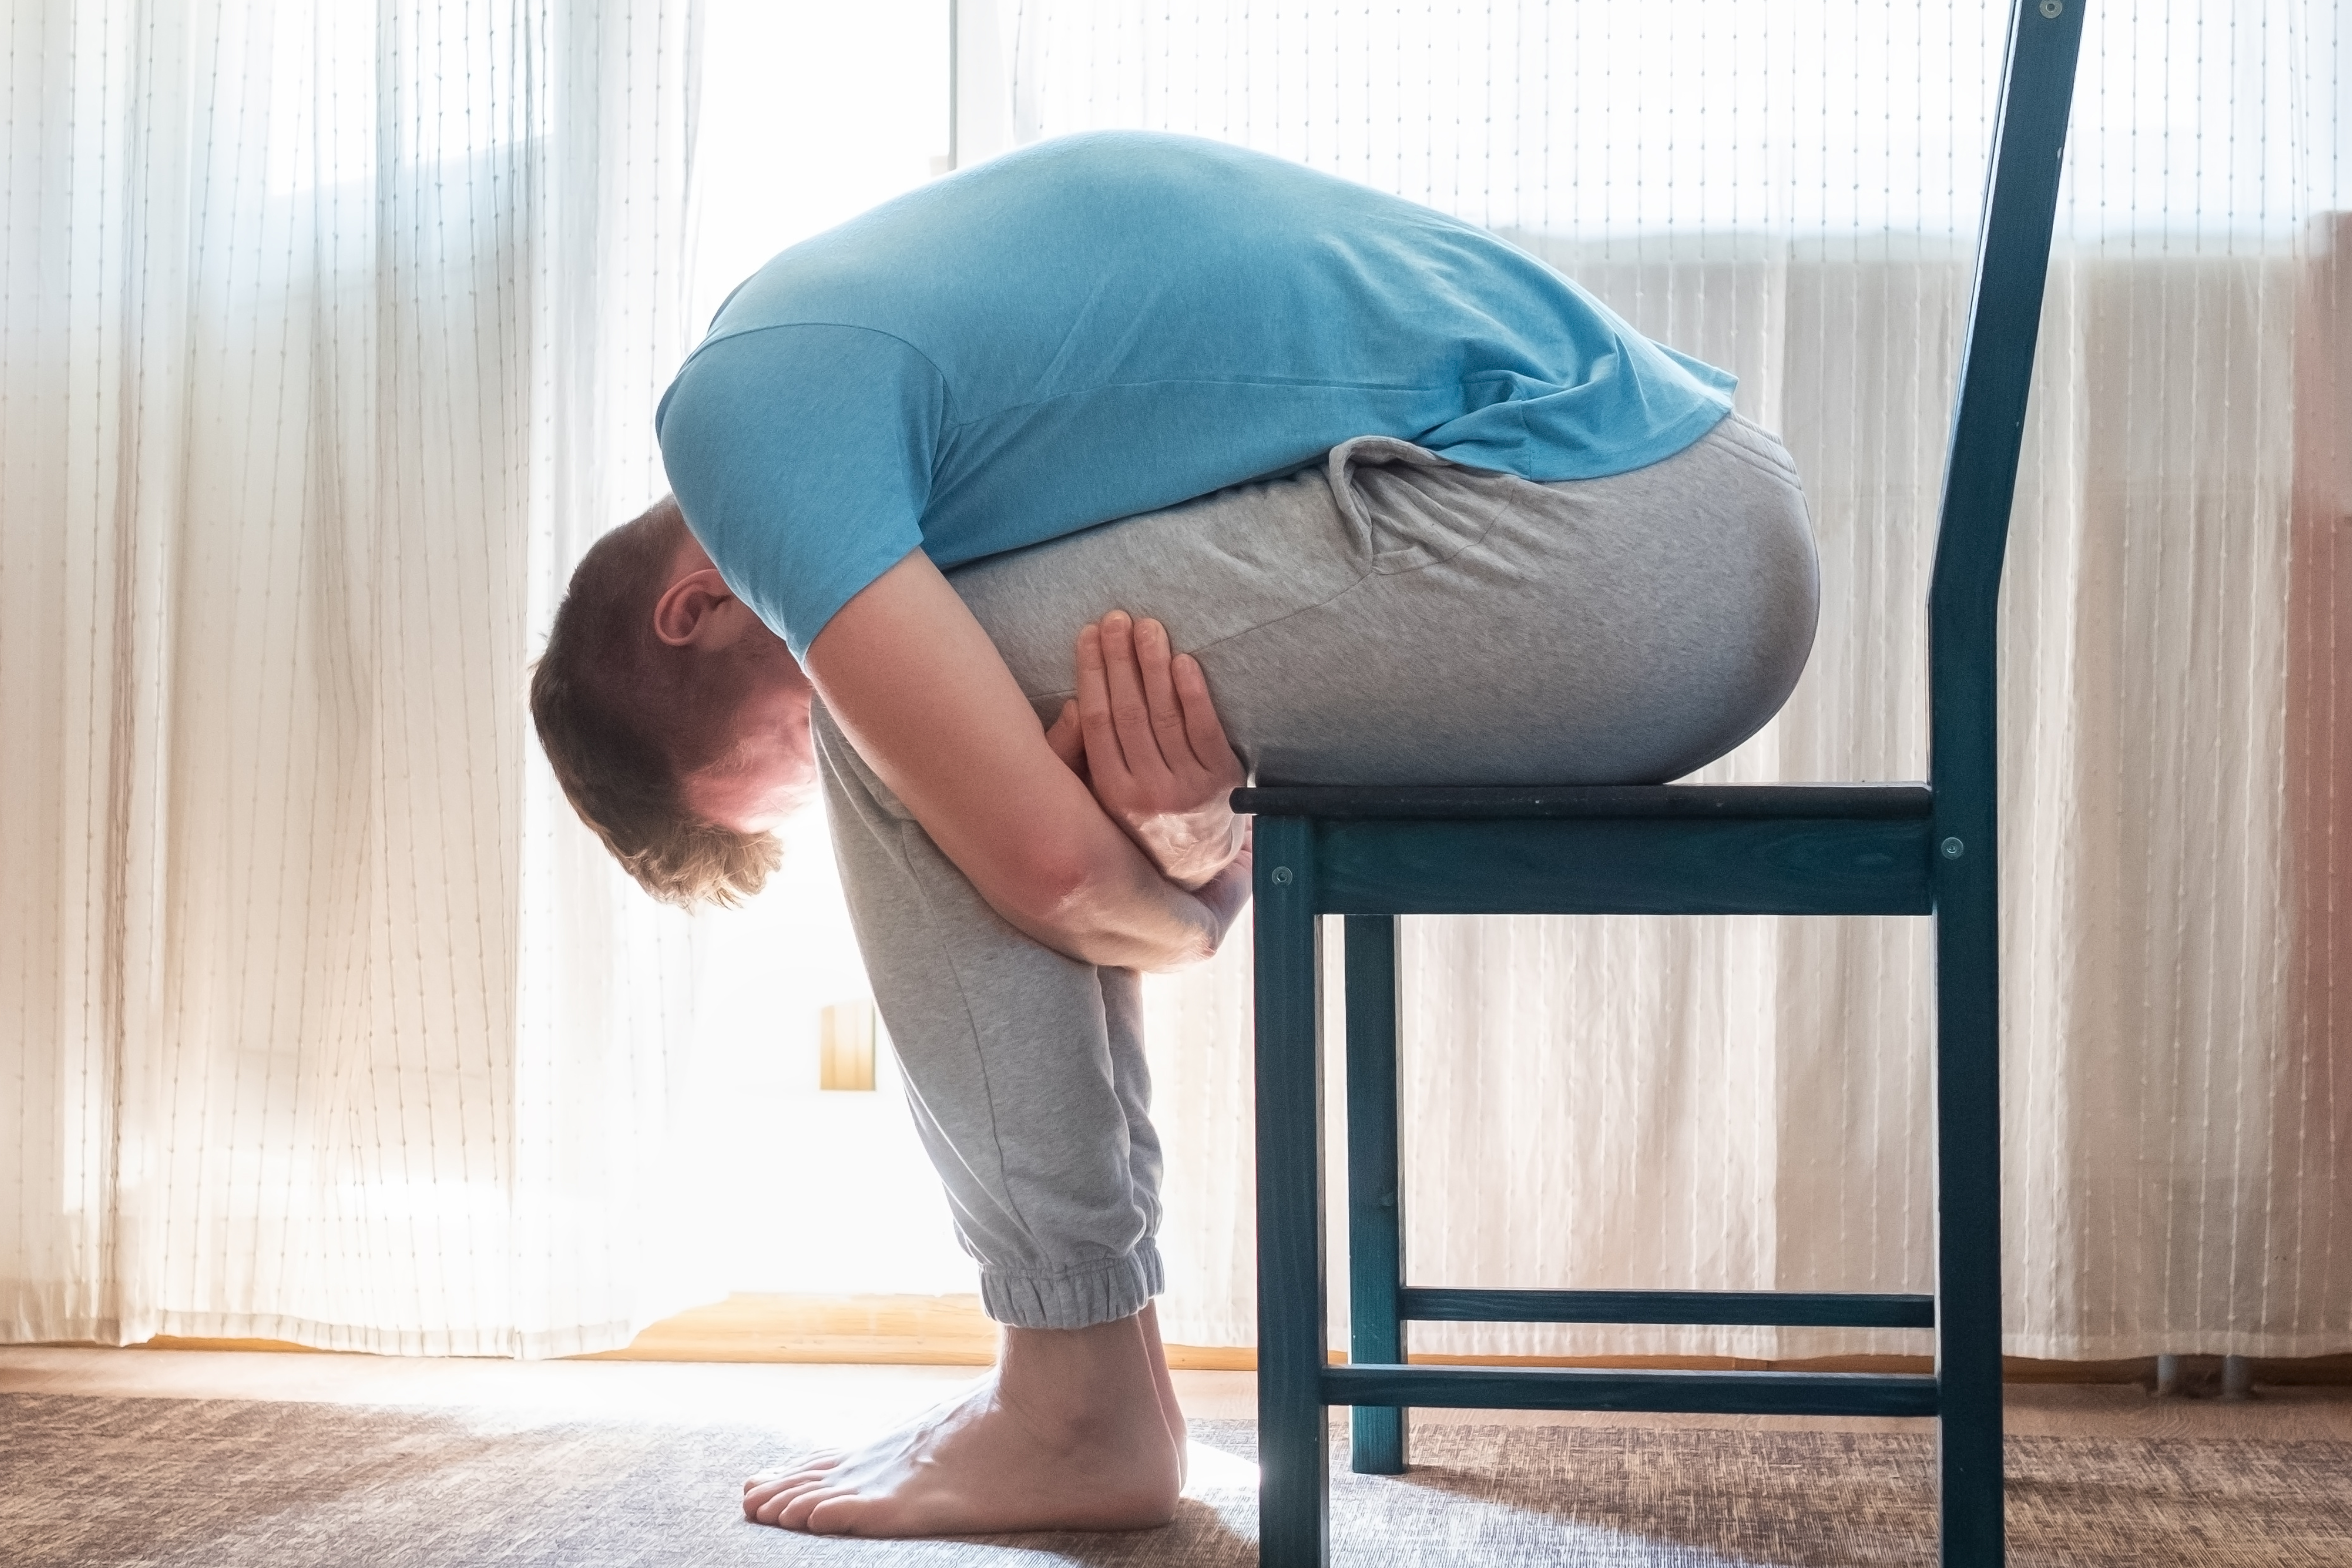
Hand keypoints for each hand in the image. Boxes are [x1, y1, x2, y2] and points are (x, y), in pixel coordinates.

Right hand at [1069, 610, 1246, 889]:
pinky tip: (1183, 662)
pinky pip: (1206, 730)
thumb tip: (1073, 705)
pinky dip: (1194, 694)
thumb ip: (1076, 759)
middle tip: (1116, 619)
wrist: (1194, 870)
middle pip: (1130, 711)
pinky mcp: (1223, 783)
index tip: (1089, 635)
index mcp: (1112, 794)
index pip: (1098, 720)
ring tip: (1147, 628)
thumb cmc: (1138, 824)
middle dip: (1121, 659)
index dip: (1092, 672)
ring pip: (1166, 715)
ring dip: (1154, 665)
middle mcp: (1148, 792)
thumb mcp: (1094, 802)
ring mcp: (1188, 788)